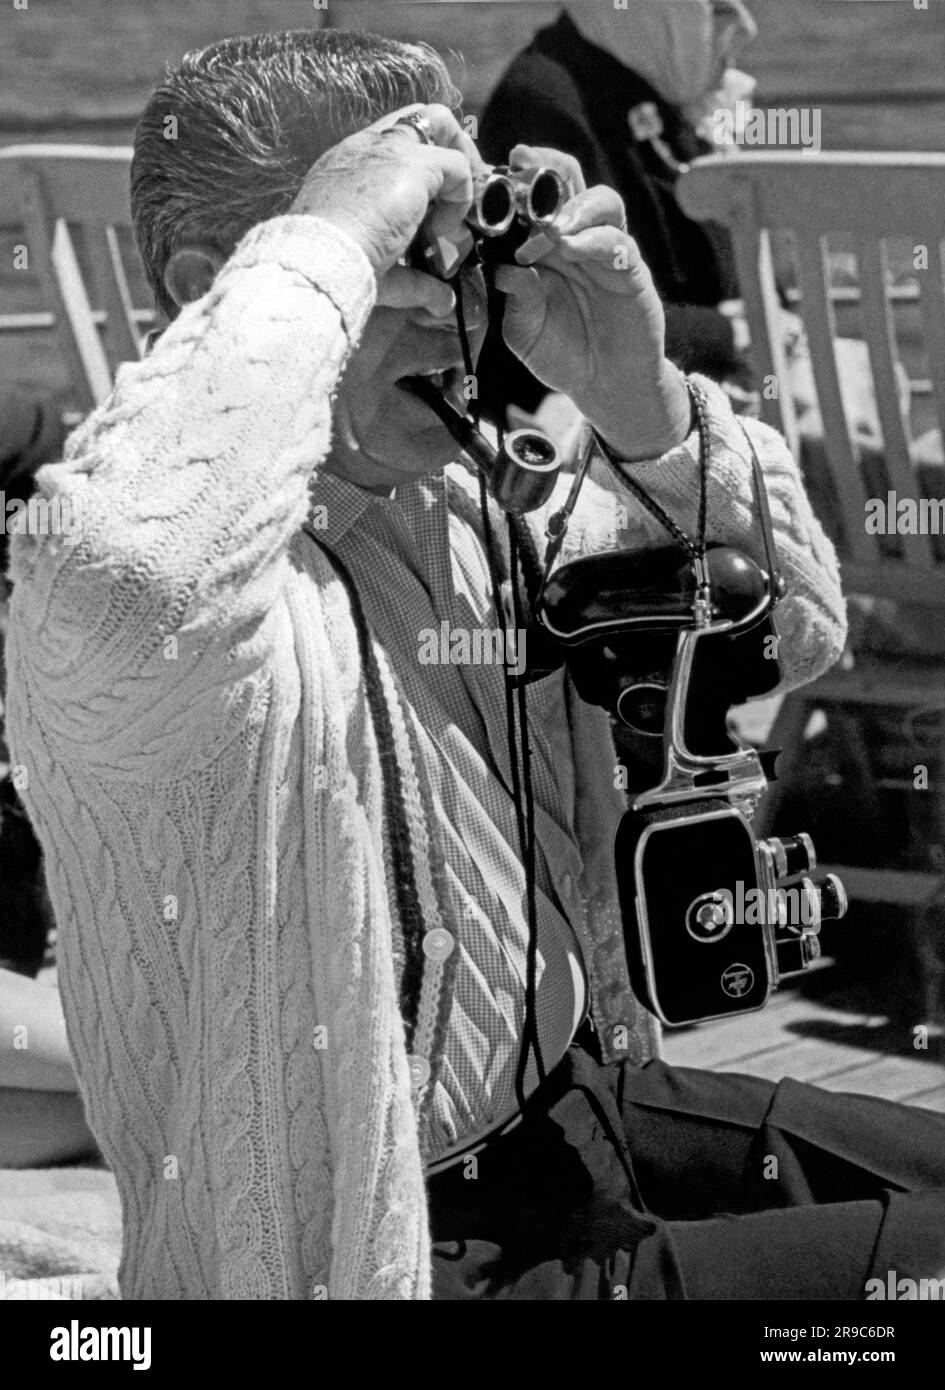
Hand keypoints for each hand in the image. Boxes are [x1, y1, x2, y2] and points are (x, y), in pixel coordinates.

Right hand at [290, 103, 485, 299]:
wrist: (318, 260)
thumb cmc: (335, 268)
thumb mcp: (378, 268)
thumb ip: (412, 279)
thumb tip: (443, 302)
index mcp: (347, 165)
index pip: (393, 141)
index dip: (424, 167)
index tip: (436, 205)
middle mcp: (365, 147)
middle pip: (422, 117)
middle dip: (453, 148)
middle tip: (463, 194)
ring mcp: (388, 149)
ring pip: (442, 124)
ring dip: (462, 167)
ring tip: (460, 214)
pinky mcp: (411, 164)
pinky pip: (456, 167)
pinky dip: (461, 199)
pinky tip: (444, 230)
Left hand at [493, 144, 691, 460]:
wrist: (604, 384)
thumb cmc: (561, 353)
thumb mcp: (523, 331)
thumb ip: (514, 299)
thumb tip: (501, 268)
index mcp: (541, 246)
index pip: (529, 198)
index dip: (512, 183)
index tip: (489, 174)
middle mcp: (573, 239)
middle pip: (566, 181)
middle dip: (544, 169)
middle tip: (520, 170)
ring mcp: (605, 250)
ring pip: (599, 200)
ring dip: (571, 206)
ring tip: (549, 228)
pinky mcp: (631, 270)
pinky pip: (617, 242)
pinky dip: (594, 239)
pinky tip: (573, 247)